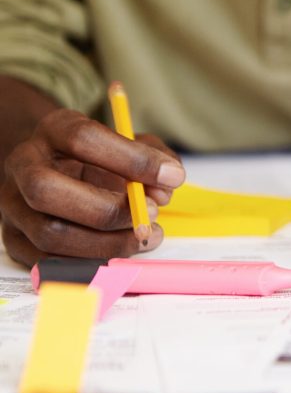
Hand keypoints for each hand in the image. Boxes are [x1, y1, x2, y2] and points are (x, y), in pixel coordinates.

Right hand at [0, 109, 185, 266]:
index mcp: (53, 131)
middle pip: (46, 191)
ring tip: (146, 234)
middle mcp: (23, 166)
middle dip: (107, 210)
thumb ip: (154, 158)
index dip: (132, 159)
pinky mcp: (15, 239)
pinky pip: (49, 261)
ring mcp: (12, 205)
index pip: (83, 139)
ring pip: (50, 234)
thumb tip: (165, 189)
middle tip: (150, 213)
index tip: (172, 177)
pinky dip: (92, 261)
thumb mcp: (130, 144)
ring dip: (107, 242)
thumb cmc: (100, 158)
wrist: (58, 169)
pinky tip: (122, 249)